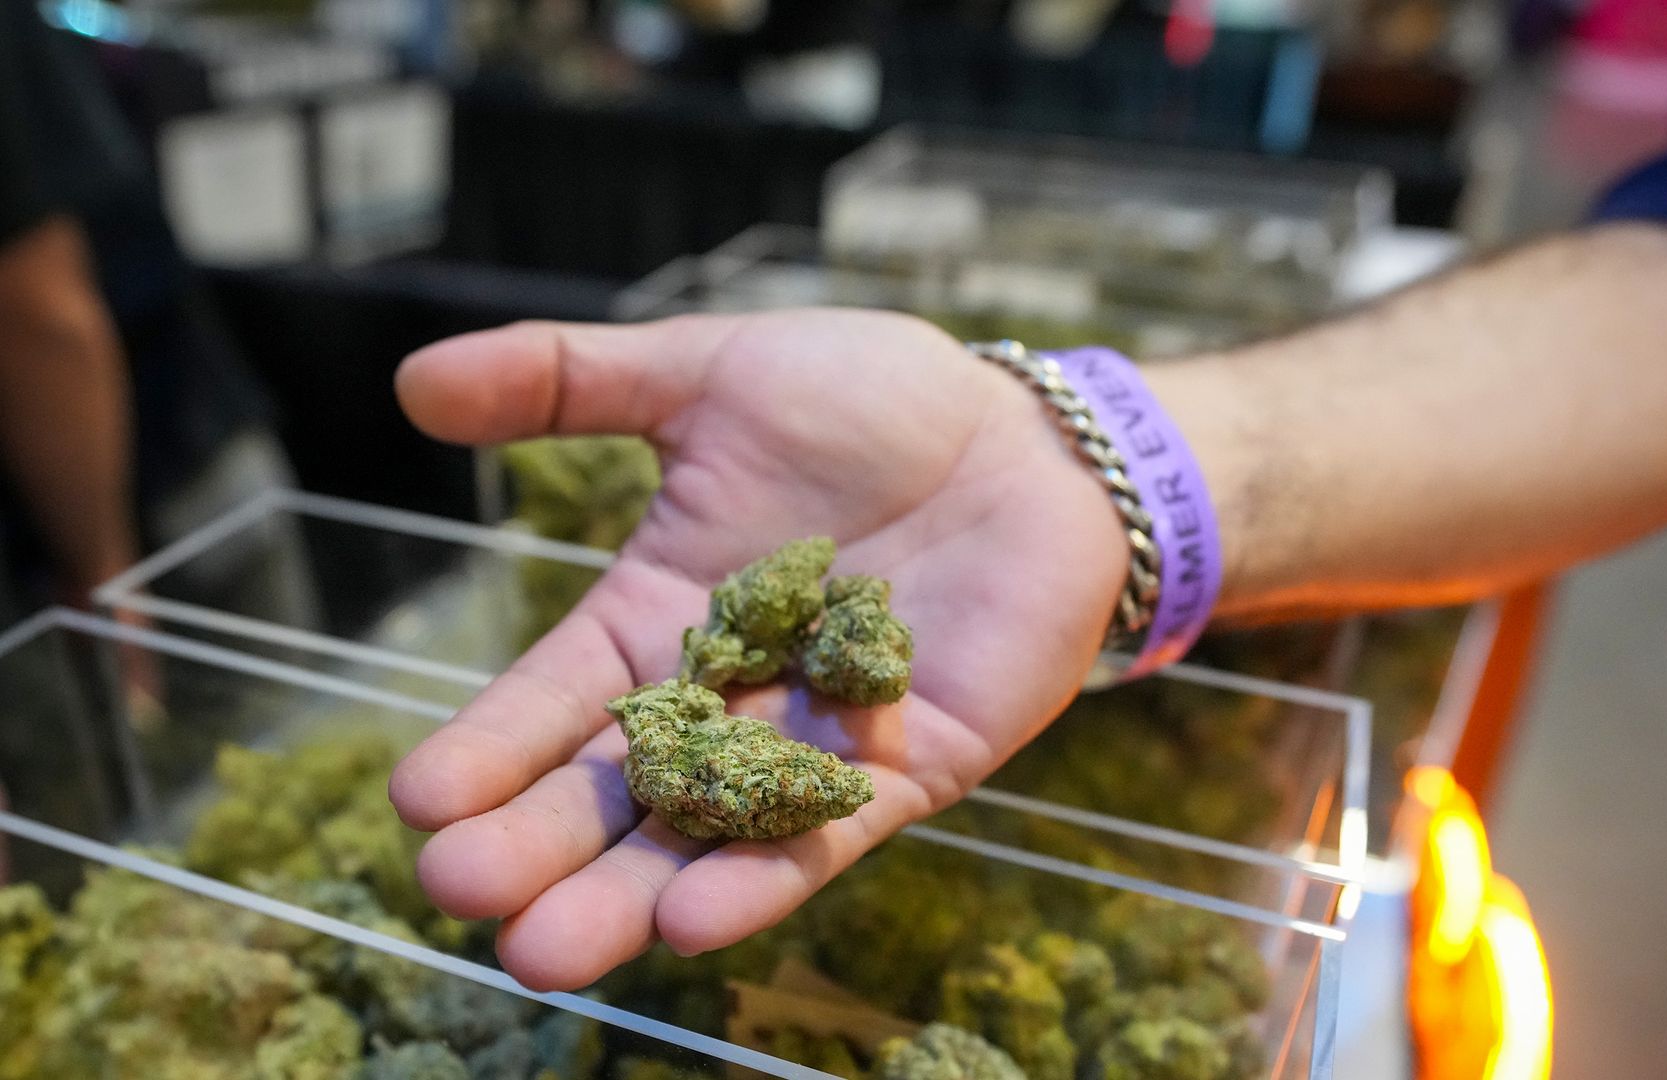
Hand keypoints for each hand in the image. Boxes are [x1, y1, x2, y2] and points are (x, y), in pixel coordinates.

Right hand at [388, 310, 1127, 989]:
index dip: (490, 748)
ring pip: (706, 838)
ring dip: (628, 897)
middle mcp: (723, 700)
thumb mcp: (708, 375)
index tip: (417, 802)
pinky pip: (826, 837)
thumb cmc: (868, 399)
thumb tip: (411, 380)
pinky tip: (691, 923)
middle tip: (458, 896)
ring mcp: (811, 745)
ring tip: (544, 950)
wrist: (1024, 434)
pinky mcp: (906, 770)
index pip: (556, 699)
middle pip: (615, 791)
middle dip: (537, 847)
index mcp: (659, 618)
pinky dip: (762, 879)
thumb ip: (568, 382)